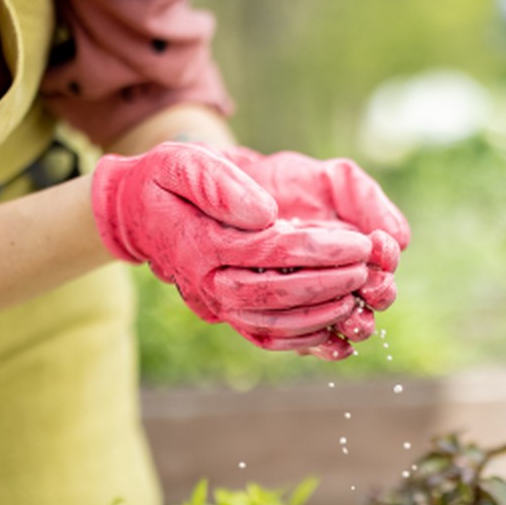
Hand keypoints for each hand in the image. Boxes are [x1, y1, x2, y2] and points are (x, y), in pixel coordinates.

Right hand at [92, 142, 374, 353]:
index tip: (359, 242)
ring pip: (275, 323)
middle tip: (367, 269)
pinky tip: (337, 332)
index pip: (273, 250)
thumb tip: (265, 215)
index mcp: (203, 244)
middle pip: (278, 294)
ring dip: (322, 315)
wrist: (138, 214)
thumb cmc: (165, 181)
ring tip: (359, 297)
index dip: (322, 248)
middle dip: (329, 284)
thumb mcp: (182, 163)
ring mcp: (218, 304)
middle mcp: (209, 283)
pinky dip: (304, 341)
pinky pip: (267, 338)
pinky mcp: (228, 315)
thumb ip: (220, 184)